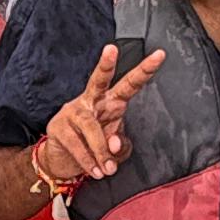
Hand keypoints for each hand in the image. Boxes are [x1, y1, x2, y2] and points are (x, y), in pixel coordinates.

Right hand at [34, 41, 165, 192]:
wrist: (62, 162)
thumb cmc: (93, 149)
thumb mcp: (116, 150)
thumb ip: (122, 146)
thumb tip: (114, 144)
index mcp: (111, 102)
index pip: (129, 85)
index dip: (145, 71)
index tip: (160, 55)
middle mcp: (92, 101)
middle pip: (99, 80)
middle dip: (106, 65)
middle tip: (111, 49)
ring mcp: (73, 112)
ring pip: (91, 127)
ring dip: (101, 151)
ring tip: (107, 169)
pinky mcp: (58, 127)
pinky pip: (77, 144)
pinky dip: (88, 161)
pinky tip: (94, 171)